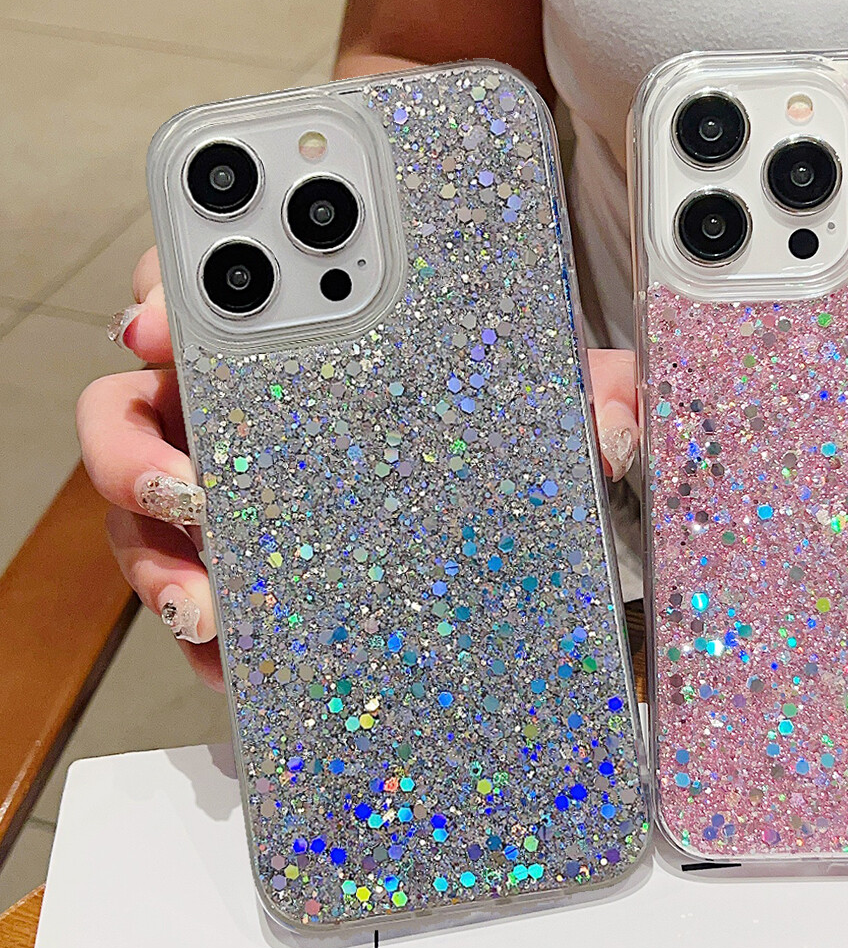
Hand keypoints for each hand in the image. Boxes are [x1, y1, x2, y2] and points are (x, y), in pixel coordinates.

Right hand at [79, 248, 641, 691]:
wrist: (514, 523)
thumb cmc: (507, 432)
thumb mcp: (554, 405)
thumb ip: (594, 398)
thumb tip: (614, 428)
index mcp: (298, 344)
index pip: (207, 293)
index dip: (164, 295)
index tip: (157, 323)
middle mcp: (243, 410)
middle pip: (135, 409)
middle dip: (134, 446)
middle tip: (185, 483)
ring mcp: (233, 493)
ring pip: (144, 514)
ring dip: (159, 556)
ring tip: (206, 603)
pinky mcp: (245, 570)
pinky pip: (190, 597)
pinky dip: (198, 628)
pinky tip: (231, 654)